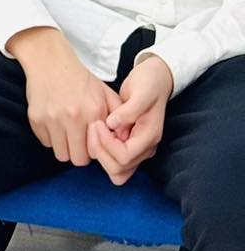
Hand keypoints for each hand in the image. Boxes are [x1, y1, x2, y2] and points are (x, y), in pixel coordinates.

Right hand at [9, 26, 116, 165]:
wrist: (49, 59)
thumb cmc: (79, 78)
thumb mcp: (105, 92)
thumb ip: (119, 115)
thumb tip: (124, 139)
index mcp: (93, 111)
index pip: (97, 152)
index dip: (95, 149)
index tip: (91, 140)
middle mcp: (73, 117)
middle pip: (78, 159)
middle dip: (79, 153)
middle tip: (78, 140)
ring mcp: (52, 119)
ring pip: (61, 154)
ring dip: (64, 147)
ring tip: (66, 133)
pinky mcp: (36, 119)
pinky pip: (45, 143)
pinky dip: (50, 137)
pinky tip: (54, 123)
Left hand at [89, 55, 172, 185]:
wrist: (156, 79)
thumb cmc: (148, 83)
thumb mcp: (140, 92)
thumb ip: (128, 111)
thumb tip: (112, 124)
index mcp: (149, 136)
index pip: (125, 157)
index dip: (107, 144)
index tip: (99, 124)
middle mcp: (145, 148)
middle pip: (120, 170)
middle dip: (101, 152)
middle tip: (94, 128)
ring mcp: (138, 148)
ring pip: (117, 171)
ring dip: (102, 155)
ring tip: (95, 131)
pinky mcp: (129, 144)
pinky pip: (115, 161)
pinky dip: (104, 153)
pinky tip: (99, 133)